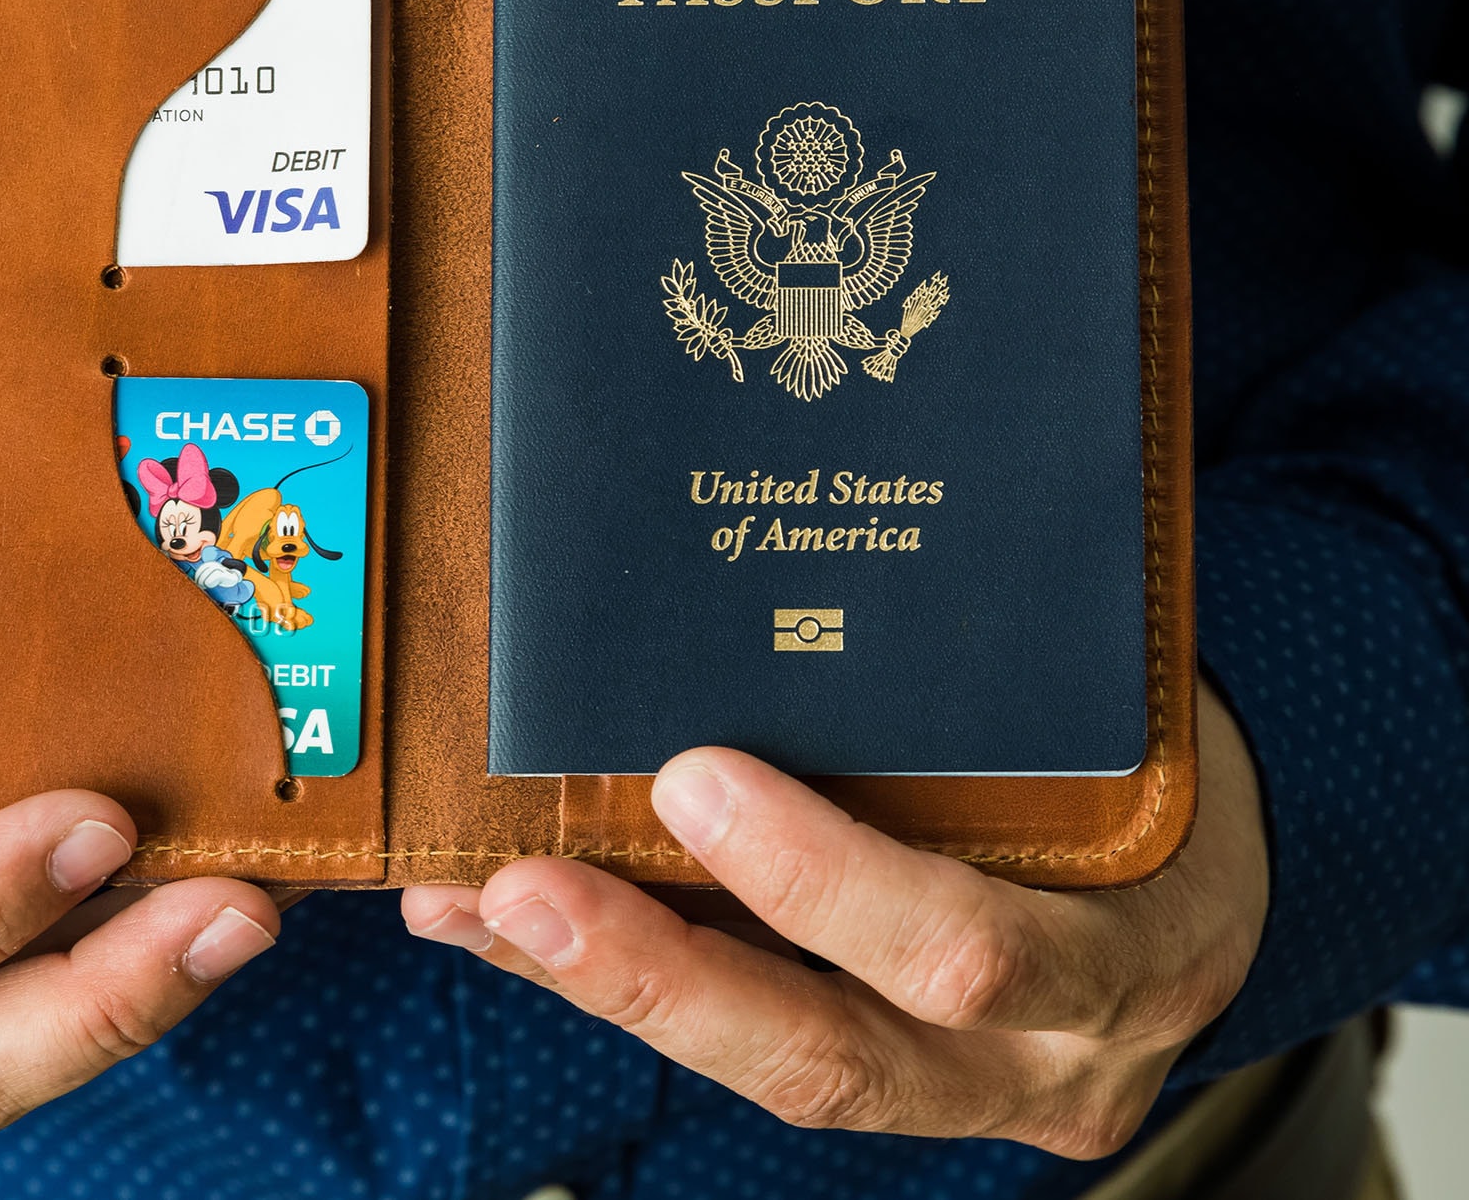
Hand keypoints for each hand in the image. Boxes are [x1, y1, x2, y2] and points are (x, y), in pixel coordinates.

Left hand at [404, 681, 1266, 1157]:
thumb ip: (975, 708)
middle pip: (835, 1056)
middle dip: (661, 974)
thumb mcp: (1109, 738)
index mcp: (1109, 956)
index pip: (963, 948)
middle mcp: (1037, 1057)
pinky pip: (758, 1047)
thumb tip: (781, 599)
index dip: (820, 883)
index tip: (693, 778)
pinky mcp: (910, 1090)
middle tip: (524, 890)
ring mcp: (969, 1094)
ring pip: (779, 1069)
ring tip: (478, 913)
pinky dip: (633, 986)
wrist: (1214, 880)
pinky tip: (517, 931)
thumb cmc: (1151, 772)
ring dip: (612, 987)